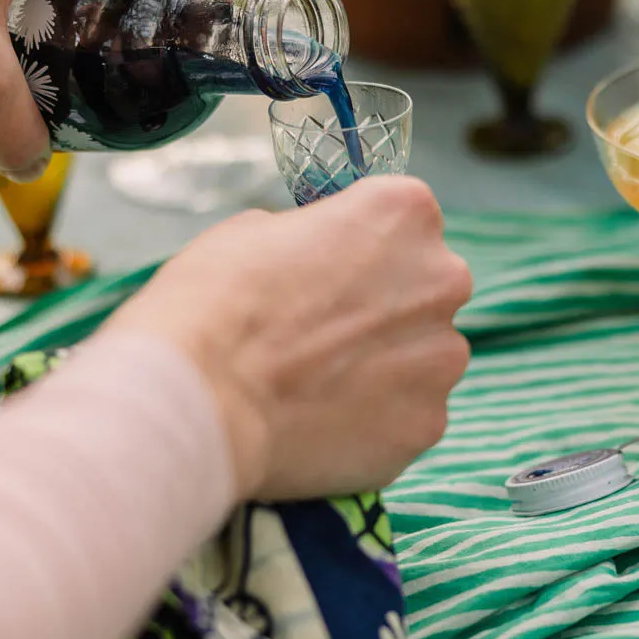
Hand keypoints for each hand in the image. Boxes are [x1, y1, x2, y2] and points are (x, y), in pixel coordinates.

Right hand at [105, 176, 471, 501]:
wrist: (197, 398)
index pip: (403, 218)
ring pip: (422, 355)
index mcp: (404, 213)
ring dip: (385, 364)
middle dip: (384, 304)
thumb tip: (321, 261)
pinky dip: (375, 417)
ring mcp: (441, 358)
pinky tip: (322, 419)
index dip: (360, 244)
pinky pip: (408, 412)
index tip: (328, 267)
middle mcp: (442, 279)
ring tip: (318, 383)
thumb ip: (314, 237)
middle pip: (424, 287)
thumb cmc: (216, 299)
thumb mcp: (257, 229)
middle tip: (321, 329)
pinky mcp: (427, 424)